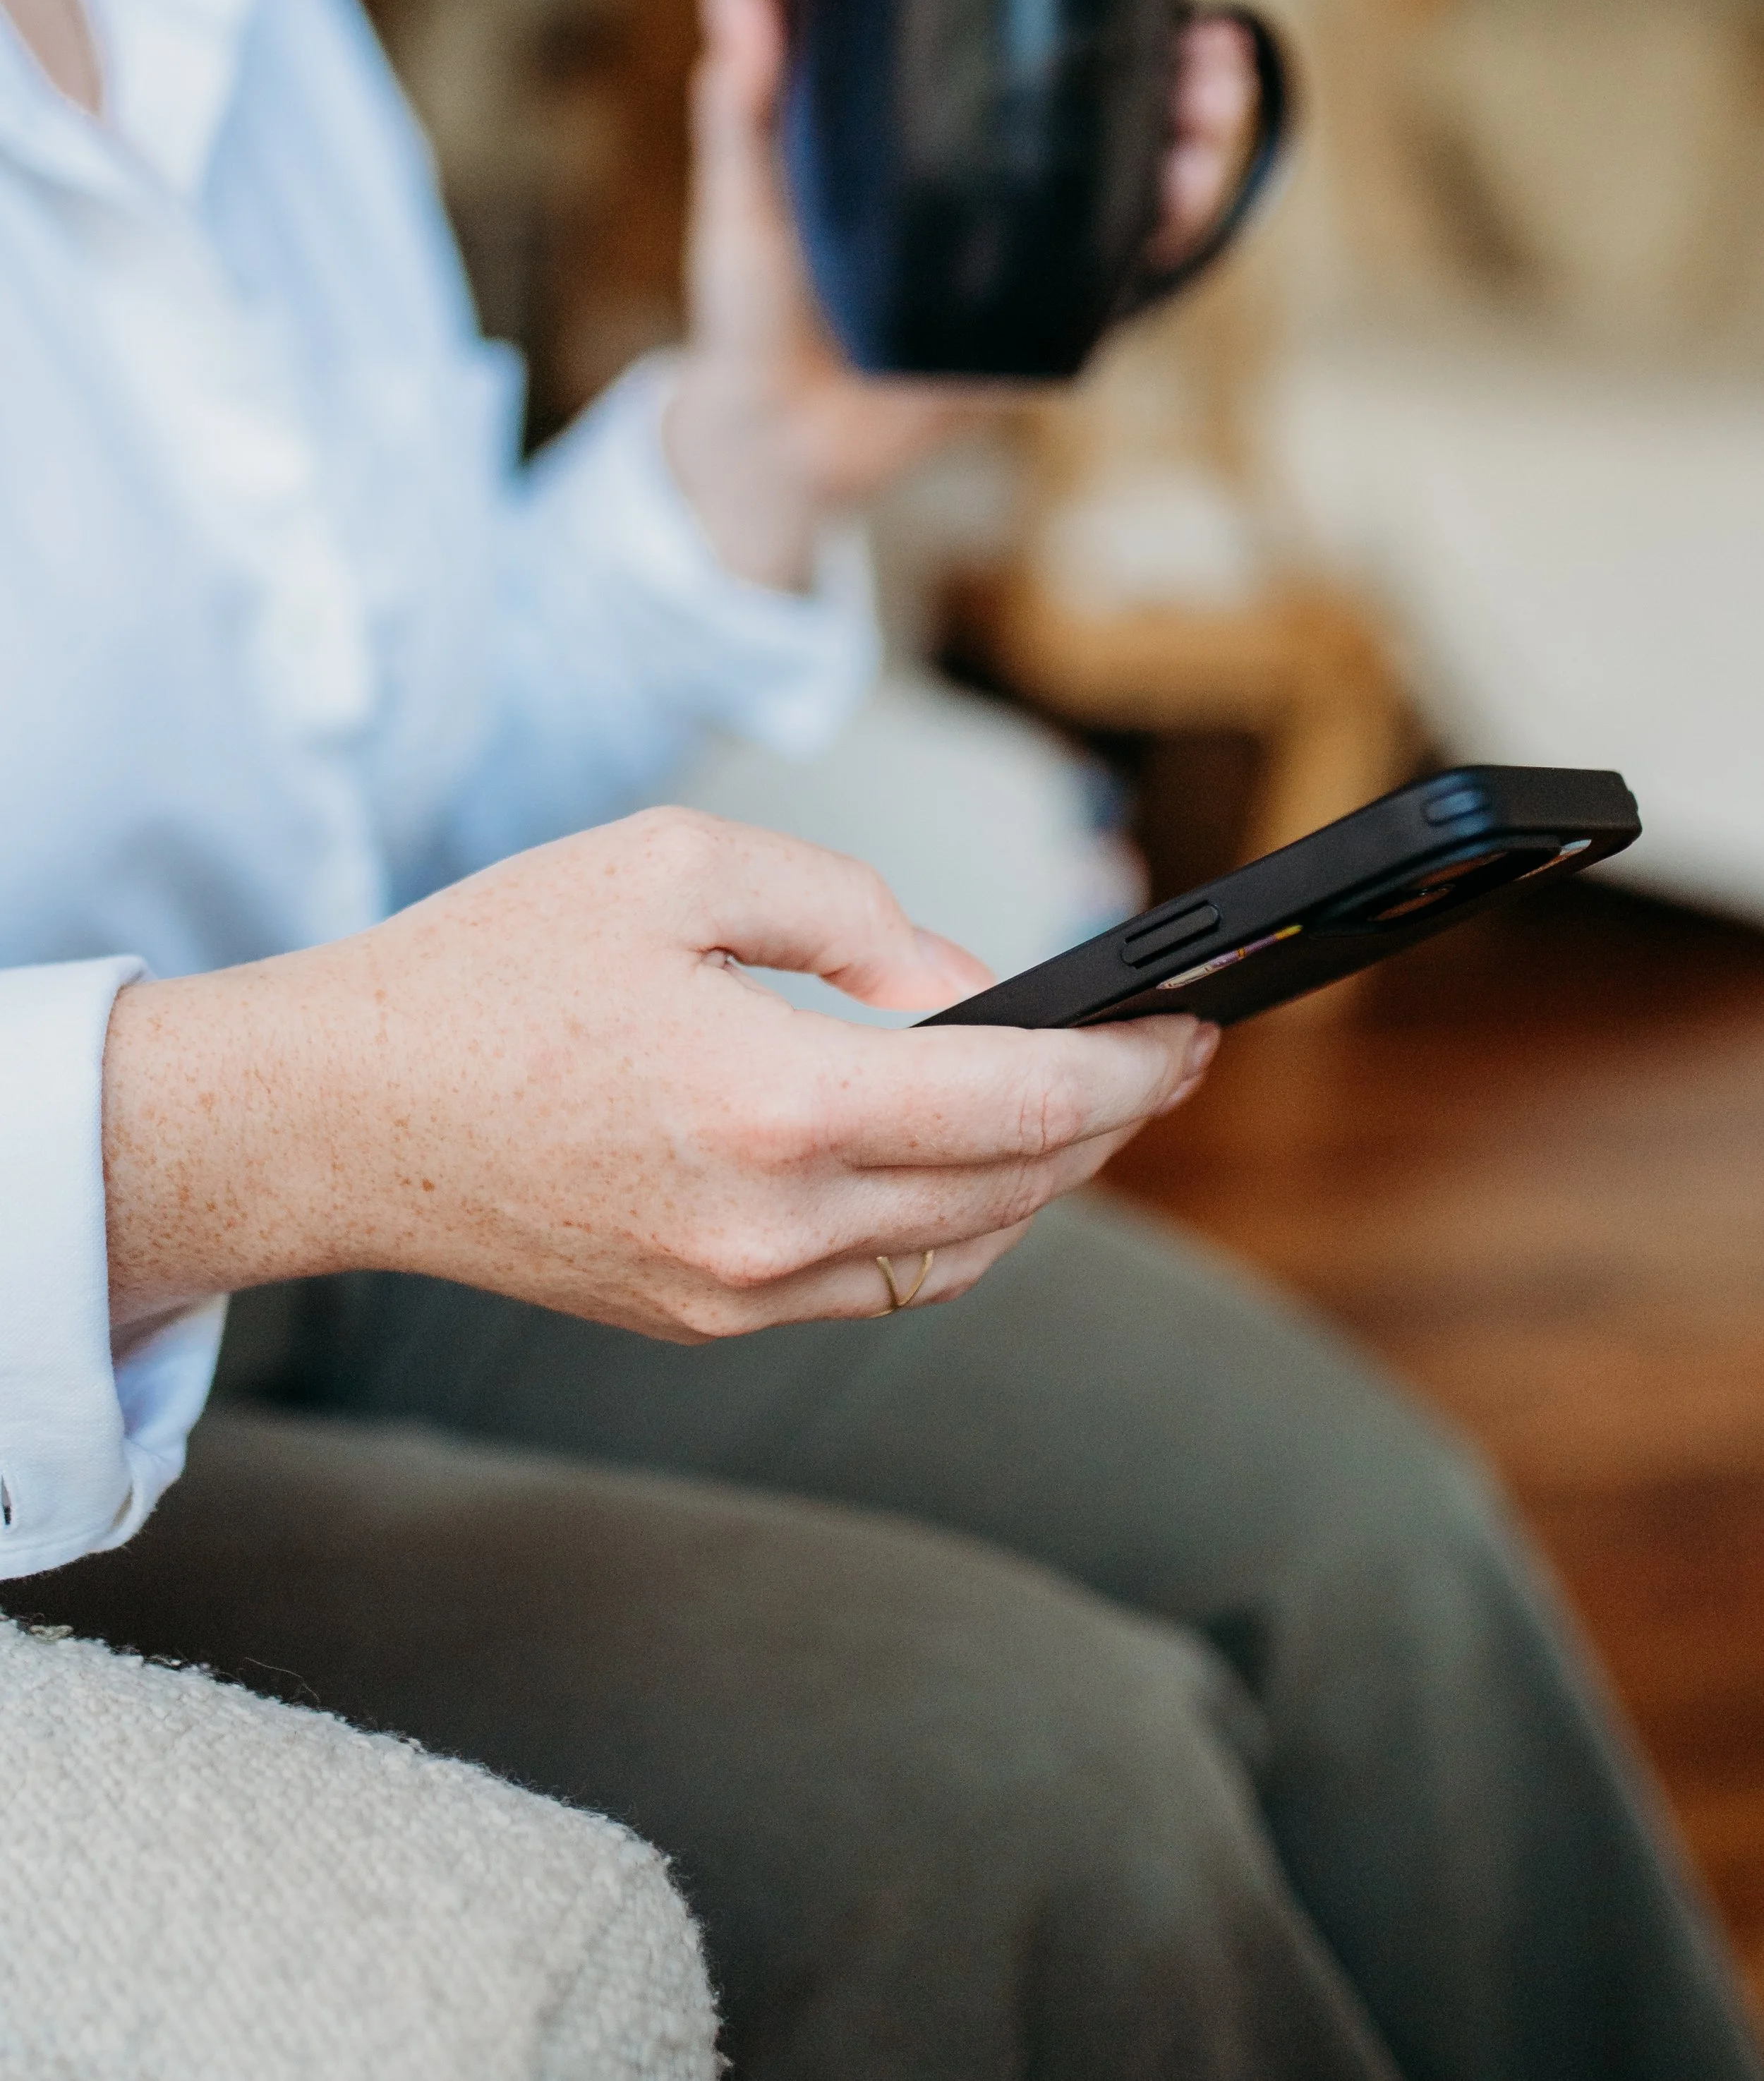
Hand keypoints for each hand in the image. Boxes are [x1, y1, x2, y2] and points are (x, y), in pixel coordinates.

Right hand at [103, 809, 1217, 1340]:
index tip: (1193, 1034)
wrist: (339, 1115)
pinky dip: (951, 1226)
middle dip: (1109, 1122)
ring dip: (1040, 1183)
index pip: (1024, 1104)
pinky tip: (960, 1162)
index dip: (1133, 1070)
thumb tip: (969, 990)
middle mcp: (770, 1229)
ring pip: (961, 1257)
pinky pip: (880, 1285)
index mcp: (773, 1104)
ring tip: (1077, 1104)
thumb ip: (855, 912)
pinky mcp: (705, 1322)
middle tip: (1159, 1057)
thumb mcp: (678, 865)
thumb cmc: (491, 967)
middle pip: (1016, 1193)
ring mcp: (737, 1296)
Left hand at [662, 0, 1260, 590]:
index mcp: (954, 134)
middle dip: (1193, 73)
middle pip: (1131, 114)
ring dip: (1200, 146)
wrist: (770, 439)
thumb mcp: (741, 196)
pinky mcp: (1047, 335)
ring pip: (1149, 194)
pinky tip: (1185, 200)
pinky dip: (1167, 245)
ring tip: (1209, 111)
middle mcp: (1013, 190)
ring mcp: (1040, 262)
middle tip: (1210, 44)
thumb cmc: (747, 311)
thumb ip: (740, 100)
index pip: (1050, 48)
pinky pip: (1126, 289)